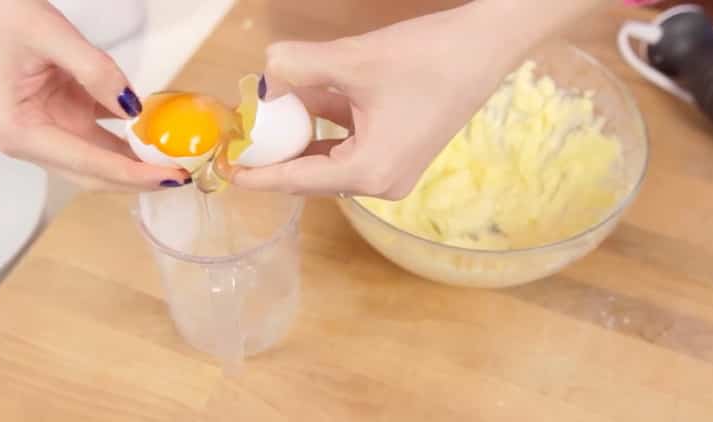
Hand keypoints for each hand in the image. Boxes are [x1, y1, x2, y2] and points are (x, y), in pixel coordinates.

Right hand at [0, 0, 189, 190]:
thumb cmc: (2, 15)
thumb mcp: (52, 35)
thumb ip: (95, 72)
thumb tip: (132, 108)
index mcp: (19, 131)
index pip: (87, 162)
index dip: (132, 172)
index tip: (168, 175)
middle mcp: (30, 140)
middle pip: (94, 174)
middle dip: (138, 178)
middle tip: (181, 176)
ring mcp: (47, 130)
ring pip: (100, 160)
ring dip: (136, 163)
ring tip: (175, 163)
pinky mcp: (62, 117)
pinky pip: (101, 136)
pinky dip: (129, 139)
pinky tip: (157, 138)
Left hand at [234, 0, 605, 198]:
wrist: (485, 47)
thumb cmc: (428, 57)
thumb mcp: (353, 60)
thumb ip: (298, 66)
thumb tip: (264, 71)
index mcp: (370, 172)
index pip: (298, 180)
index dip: (259, 175)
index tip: (227, 169)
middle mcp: (382, 183)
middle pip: (313, 174)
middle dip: (278, 153)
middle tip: (245, 135)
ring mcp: (394, 172)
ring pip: (332, 160)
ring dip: (303, 139)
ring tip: (271, 118)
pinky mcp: (401, 155)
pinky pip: (352, 149)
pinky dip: (329, 131)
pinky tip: (311, 104)